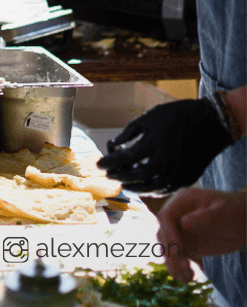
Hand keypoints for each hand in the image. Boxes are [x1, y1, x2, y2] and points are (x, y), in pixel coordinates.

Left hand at [96, 98, 233, 192]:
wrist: (209, 124)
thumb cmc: (177, 116)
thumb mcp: (150, 117)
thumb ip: (130, 132)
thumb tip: (114, 146)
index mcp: (153, 144)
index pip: (124, 158)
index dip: (109, 162)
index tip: (98, 164)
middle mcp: (164, 162)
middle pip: (135, 176)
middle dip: (118, 176)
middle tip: (108, 174)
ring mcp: (176, 173)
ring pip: (149, 187)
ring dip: (133, 187)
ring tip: (123, 183)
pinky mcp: (185, 180)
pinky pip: (163, 189)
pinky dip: (150, 189)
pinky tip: (142, 186)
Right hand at [157, 187, 246, 283]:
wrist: (242, 222)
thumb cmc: (232, 210)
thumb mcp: (221, 211)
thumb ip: (204, 217)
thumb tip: (183, 223)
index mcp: (183, 201)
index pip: (167, 216)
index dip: (168, 233)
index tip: (177, 250)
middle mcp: (178, 216)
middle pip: (164, 233)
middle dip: (170, 251)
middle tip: (183, 266)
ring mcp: (181, 231)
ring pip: (168, 248)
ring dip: (173, 263)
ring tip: (185, 276)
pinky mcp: (187, 245)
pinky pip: (178, 258)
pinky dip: (181, 269)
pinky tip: (189, 277)